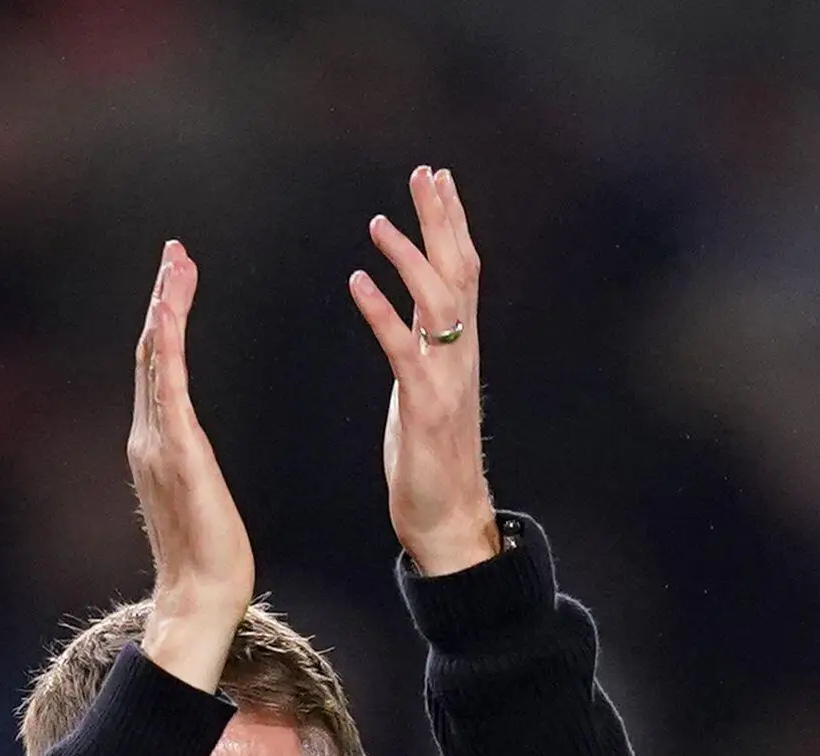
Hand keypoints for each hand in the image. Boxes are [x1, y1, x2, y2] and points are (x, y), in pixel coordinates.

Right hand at [128, 240, 254, 692]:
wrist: (200, 597)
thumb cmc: (209, 559)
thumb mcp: (199, 498)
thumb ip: (189, 468)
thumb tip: (190, 455)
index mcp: (156, 445)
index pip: (158, 369)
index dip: (164, 320)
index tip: (177, 279)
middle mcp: (147, 437)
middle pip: (150, 352)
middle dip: (162, 298)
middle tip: (176, 251)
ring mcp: (157, 444)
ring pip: (154, 359)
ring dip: (164, 306)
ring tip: (177, 263)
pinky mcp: (177, 453)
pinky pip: (168, 386)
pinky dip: (167, 343)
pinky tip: (169, 310)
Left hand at [349, 167, 499, 575]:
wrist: (448, 518)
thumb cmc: (433, 460)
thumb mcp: (427, 389)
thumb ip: (424, 348)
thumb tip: (415, 313)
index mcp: (459, 349)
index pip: (461, 271)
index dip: (451, 223)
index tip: (437, 180)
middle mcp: (460, 355)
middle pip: (458, 271)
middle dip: (441, 220)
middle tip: (424, 173)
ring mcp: (446, 379)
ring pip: (437, 302)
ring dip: (408, 257)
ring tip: (379, 222)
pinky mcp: (425, 407)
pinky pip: (403, 349)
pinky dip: (381, 312)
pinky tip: (359, 282)